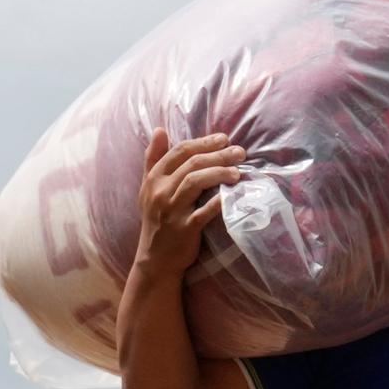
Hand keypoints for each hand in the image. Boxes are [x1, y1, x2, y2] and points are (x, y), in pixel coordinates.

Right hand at [129, 128, 248, 277]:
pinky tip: (232, 195)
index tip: (224, 139)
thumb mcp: (148, 188)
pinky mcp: (184, 229)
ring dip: (220, 172)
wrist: (155, 259)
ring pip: (195, 182)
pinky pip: (204, 211)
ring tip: (238, 171)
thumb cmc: (156, 220)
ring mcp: (172, 210)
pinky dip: (218, 201)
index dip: (203, 142)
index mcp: (153, 178)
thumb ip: (153, 159)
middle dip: (218, 154)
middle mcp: (160, 191)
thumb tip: (159, 130)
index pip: (180, 152)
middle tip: (240, 152)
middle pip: (191, 164)